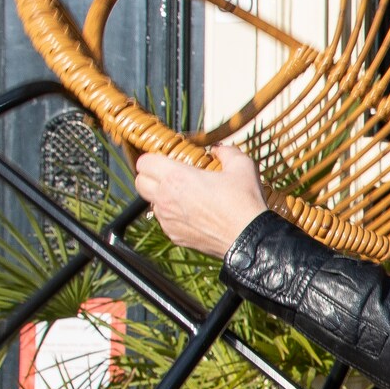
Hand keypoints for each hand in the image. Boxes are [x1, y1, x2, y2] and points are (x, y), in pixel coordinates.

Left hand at [133, 144, 268, 257]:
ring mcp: (168, 219)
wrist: (249, 239)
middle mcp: (166, 198)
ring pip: (151, 203)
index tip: (167, 159)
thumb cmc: (244, 203)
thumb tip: (219, 150)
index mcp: (176, 177)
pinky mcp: (174, 236)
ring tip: (185, 197)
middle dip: (151, 176)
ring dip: (162, 197)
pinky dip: (173, 216)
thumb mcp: (243, 166)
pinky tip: (193, 215)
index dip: (153, 158)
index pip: (144, 162)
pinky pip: (165, 221)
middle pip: (140, 182)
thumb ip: (226, 152)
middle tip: (170, 176)